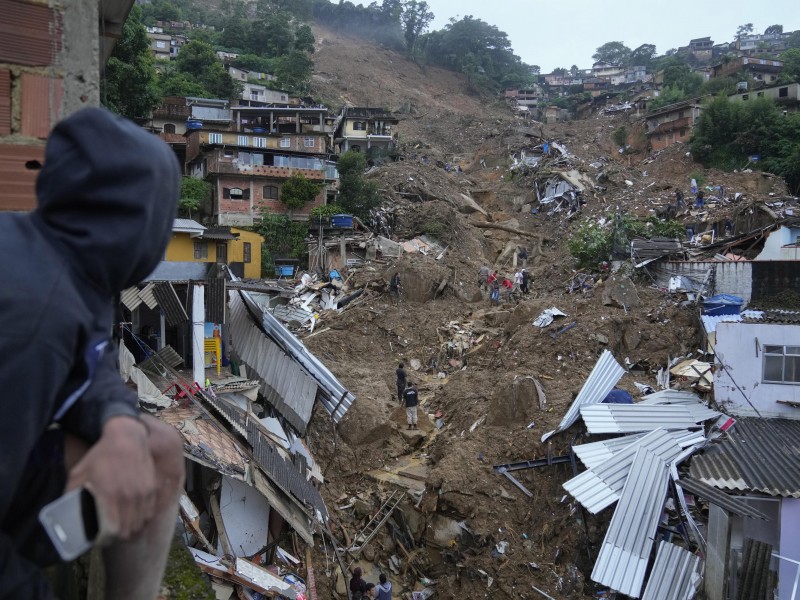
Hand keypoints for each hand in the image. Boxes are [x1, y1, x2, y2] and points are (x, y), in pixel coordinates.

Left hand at [66, 416, 155, 539]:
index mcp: (110, 496)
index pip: (113, 530)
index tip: (99, 539)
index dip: (106, 539)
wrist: (127, 437)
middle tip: (110, 535)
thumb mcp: (79, 473)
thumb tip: (65, 512)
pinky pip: (150, 512)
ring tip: (123, 528)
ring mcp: (144, 493)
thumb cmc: (101, 455)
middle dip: (118, 536)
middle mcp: (130, 497)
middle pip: (128, 530)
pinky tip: (135, 518)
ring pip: (140, 523)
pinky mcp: (152, 488)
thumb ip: (72, 494)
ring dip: (132, 529)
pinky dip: (143, 519)